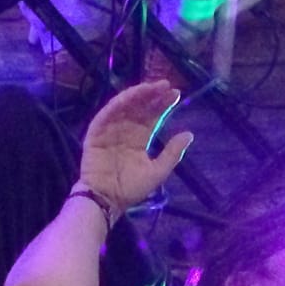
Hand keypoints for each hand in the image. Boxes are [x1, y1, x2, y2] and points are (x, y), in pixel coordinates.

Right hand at [77, 81, 194, 213]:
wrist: (106, 200)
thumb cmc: (130, 189)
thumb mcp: (157, 171)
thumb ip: (172, 154)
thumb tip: (189, 134)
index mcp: (139, 139)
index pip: (152, 117)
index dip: (163, 105)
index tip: (176, 94)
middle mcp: (126, 130)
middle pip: (140, 108)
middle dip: (152, 95)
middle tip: (166, 85)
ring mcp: (110, 130)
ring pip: (124, 107)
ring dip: (137, 95)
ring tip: (151, 87)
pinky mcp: (96, 133)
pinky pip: (106, 115)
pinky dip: (117, 104)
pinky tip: (130, 96)